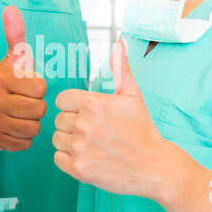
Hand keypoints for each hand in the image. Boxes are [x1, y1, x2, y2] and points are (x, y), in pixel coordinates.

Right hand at [0, 6, 47, 151]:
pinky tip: (14, 126)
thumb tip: (11, 9)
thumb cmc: (4, 78)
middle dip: (36, 107)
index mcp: (0, 79)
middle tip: (26, 103)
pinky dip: (23, 138)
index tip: (27, 86)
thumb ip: (15, 33)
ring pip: (32, 129)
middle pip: (38, 111)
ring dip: (31, 123)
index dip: (37, 88)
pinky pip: (23, 144)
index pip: (40, 88)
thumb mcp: (12, 55)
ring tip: (20, 115)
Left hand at [53, 40, 169, 196]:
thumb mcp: (133, 96)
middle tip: (95, 132)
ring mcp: (80, 148)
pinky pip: (58, 159)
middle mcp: (84, 125)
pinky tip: (88, 157)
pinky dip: (69, 159)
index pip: (62, 100)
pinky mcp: (79, 169)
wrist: (154, 166)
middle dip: (73, 125)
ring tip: (92, 145)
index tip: (89, 114)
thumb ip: (121, 69)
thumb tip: (120, 42)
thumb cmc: (142, 130)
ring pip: (57, 139)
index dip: (73, 107)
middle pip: (59, 120)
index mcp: (93, 104)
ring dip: (70, 142)